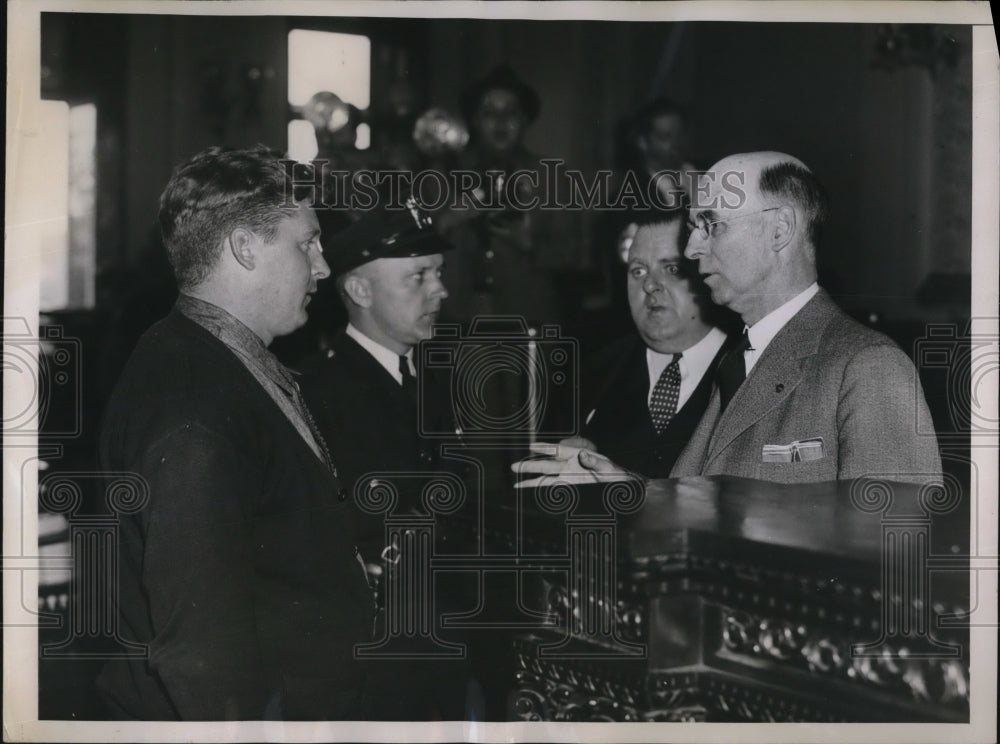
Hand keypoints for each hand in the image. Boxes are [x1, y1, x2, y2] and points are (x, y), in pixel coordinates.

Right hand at [511, 439, 631, 487]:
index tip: (532, 447)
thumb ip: (594, 461)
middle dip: (530, 466)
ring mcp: (567, 477)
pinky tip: (529, 489)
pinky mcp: (569, 487)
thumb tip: (583, 457)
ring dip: (531, 479)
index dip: (544, 448)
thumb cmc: (613, 472)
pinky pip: (552, 487)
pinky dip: (540, 489)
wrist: (618, 484)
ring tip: (516, 482)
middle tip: (514, 466)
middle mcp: (569, 465)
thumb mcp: (606, 465)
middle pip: (546, 465)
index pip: (557, 451)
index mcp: (576, 456)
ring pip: (545, 477)